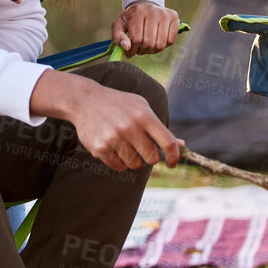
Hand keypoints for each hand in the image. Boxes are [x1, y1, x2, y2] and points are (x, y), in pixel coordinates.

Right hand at [29, 70, 182, 170]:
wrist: (85, 100)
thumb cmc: (119, 105)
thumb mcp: (141, 107)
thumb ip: (160, 128)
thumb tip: (181, 145)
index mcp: (144, 116)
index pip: (168, 142)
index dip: (174, 156)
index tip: (172, 162)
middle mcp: (130, 127)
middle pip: (152, 158)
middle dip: (150, 157)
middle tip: (142, 149)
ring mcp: (115, 138)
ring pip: (135, 164)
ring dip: (133, 159)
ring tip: (124, 144)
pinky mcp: (100, 148)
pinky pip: (118, 167)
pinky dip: (119, 162)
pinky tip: (113, 147)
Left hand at [111, 2, 179, 55]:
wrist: (144, 6)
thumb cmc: (130, 19)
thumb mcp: (118, 26)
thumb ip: (118, 37)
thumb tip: (126, 47)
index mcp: (137, 12)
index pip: (137, 39)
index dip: (132, 50)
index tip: (129, 52)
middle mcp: (153, 11)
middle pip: (149, 42)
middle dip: (142, 51)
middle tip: (139, 49)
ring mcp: (165, 14)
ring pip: (160, 44)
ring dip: (152, 50)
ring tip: (147, 46)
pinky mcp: (174, 18)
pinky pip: (170, 41)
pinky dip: (163, 45)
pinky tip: (157, 40)